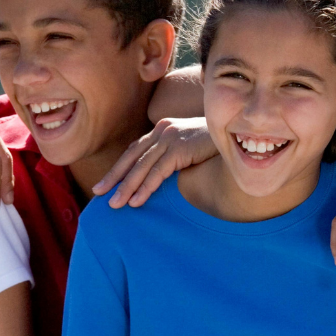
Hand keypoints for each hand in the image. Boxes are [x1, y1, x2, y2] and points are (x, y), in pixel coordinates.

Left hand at [92, 118, 216, 206]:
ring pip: (142, 166)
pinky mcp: (180, 149)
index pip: (135, 150)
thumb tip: (163, 177)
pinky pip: (158, 172)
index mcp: (162, 130)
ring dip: (126, 187)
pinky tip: (136, 201)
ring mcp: (170, 138)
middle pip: (132, 157)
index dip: (119, 167)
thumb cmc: (218, 146)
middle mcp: (162, 131)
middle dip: (114, 176)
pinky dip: (145, 188)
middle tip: (98, 192)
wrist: (238, 135)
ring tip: (115, 205)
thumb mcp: (191, 148)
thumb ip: (175, 156)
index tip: (106, 182)